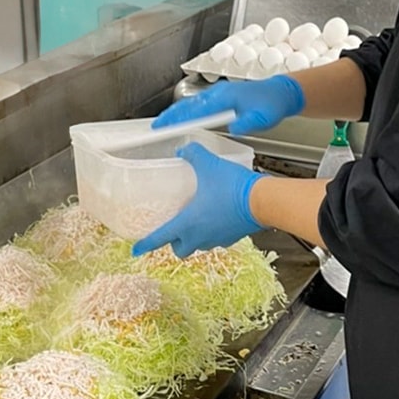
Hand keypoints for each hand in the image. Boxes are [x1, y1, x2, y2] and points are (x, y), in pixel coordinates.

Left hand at [131, 142, 264, 257]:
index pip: (160, 238)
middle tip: (172, 231)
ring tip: (195, 220)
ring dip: (195, 237)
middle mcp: (201, 236)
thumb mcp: (208, 165)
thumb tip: (184, 149)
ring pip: (200, 245)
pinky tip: (216, 216)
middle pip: (181, 249)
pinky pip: (218, 239)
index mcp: (188, 223)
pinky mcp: (233, 237)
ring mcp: (218, 239)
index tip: (136, 249)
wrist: (262, 201)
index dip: (146, 244)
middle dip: (174, 243)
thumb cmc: (232, 188)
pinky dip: (213, 231)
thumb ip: (193, 155)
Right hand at [153, 75, 304, 135]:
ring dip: (177, 113)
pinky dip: (187, 110)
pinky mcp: (222, 96)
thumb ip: (248, 123)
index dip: (178, 119)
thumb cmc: (272, 104)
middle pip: (189, 105)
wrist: (281, 92)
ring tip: (164, 124)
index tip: (164, 126)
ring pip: (192, 103)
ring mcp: (219, 93)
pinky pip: (199, 103)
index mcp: (225, 97)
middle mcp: (219, 93)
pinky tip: (183, 118)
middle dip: (171, 116)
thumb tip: (235, 129)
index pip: (196, 109)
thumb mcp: (263, 117)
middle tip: (156, 127)